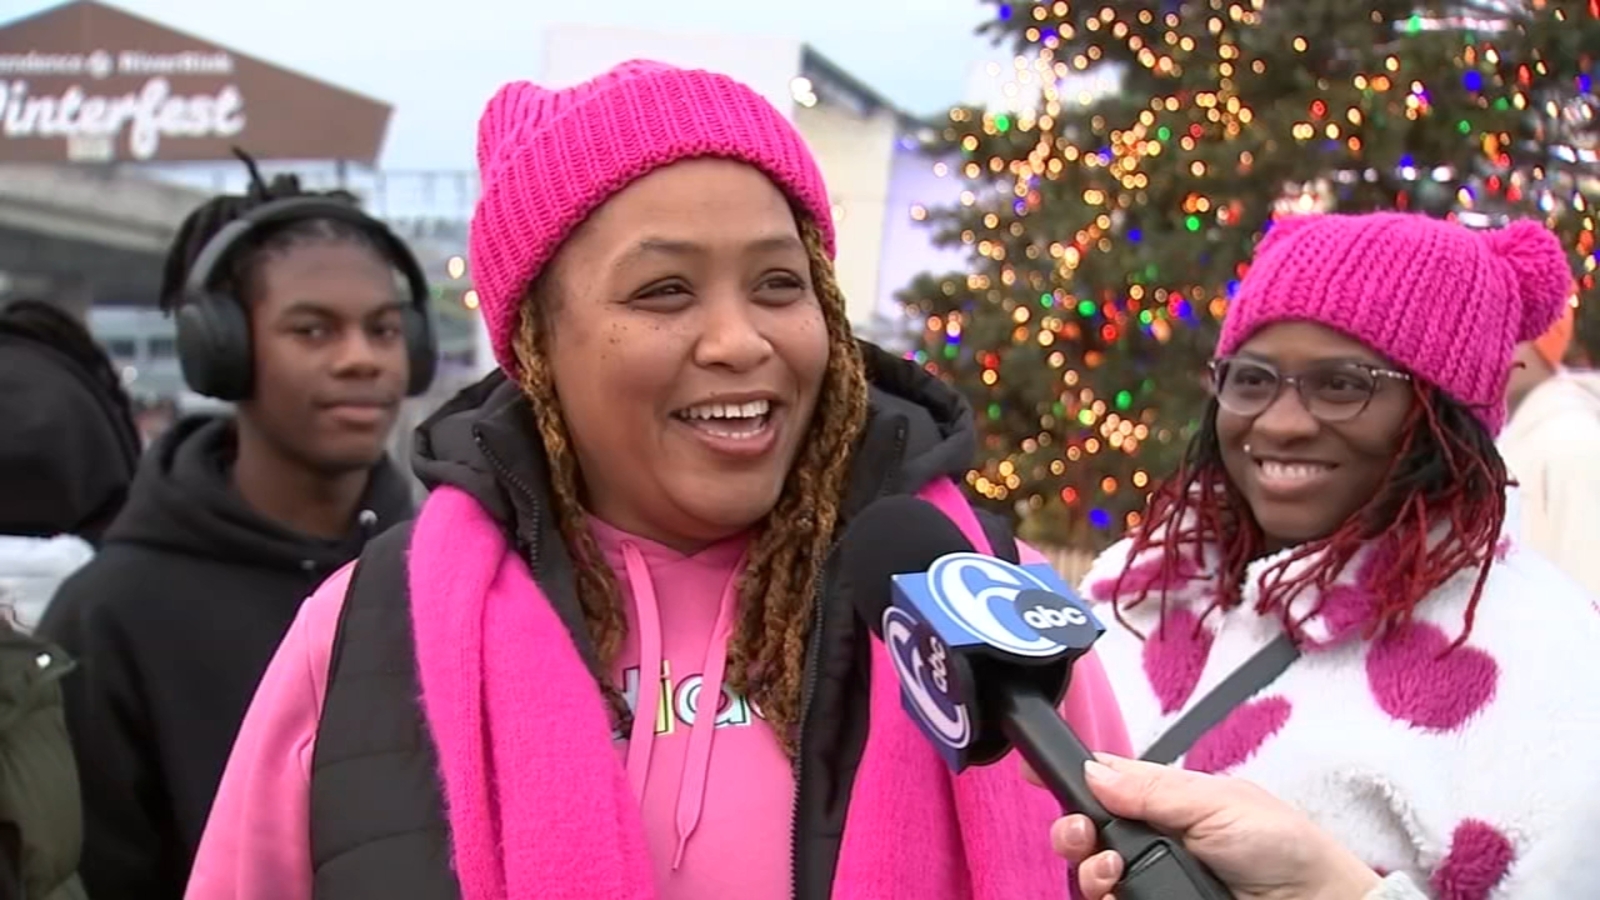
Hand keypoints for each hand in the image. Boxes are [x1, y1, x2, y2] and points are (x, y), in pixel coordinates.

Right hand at [1026, 754, 1381, 899]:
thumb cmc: (1281, 847)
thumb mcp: (1218, 803)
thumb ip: (1153, 789)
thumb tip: (1094, 771)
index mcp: (1163, 802)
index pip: (1102, 784)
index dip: (1068, 778)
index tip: (1033, 773)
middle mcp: (1149, 842)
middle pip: (1084, 834)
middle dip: (1070, 831)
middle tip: (1082, 836)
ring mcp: (1149, 882)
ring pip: (1089, 878)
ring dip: (1088, 871)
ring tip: (1112, 873)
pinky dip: (1104, 899)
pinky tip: (1117, 894)